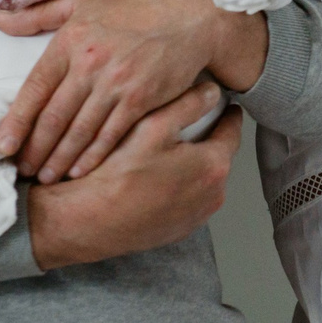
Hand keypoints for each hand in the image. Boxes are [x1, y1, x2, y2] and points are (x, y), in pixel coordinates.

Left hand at [0, 0, 266, 180]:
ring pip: (79, 132)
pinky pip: (111, 136)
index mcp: (71, 41)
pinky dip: (93, 157)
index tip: (3, 145)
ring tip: (45, 176)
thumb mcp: (83, 0)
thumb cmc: (136, 9)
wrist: (191, 19)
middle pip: (54, 117)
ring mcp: (117, 85)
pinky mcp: (141, 101)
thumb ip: (38, 13)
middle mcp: (90, 64)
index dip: (15, 121)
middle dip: (34, 149)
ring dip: (59, 159)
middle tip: (21, 169)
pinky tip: (80, 171)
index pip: (34, 88)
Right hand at [27, 87, 241, 268]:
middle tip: (192, 127)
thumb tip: (212, 92)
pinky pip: (187, 202)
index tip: (227, 108)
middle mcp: (214, 195)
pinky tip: (157, 181)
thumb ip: (188, 105)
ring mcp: (198, 216)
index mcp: (213, 166)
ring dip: (193, 167)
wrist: (89, 222)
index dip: (228, 116)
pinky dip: (179, 189)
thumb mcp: (153, 127)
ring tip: (170, 154)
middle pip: (218, 157)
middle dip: (208, 141)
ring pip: (203, 181)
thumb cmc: (119, 175)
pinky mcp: (180, 230)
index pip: (232, 132)